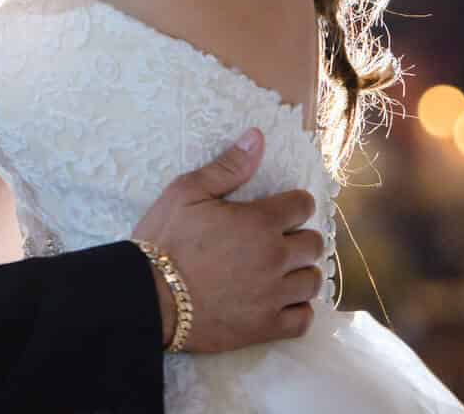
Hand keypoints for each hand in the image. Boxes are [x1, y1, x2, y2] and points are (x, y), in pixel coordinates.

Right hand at [130, 129, 324, 352]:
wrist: (149, 297)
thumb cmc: (166, 240)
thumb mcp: (188, 192)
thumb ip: (228, 166)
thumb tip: (257, 137)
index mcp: (261, 222)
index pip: (303, 205)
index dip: (293, 204)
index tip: (280, 209)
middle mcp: (275, 258)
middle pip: (314, 244)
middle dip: (299, 237)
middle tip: (277, 240)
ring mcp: (274, 295)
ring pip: (313, 281)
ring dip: (301, 272)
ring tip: (281, 271)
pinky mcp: (266, 326)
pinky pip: (304, 319)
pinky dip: (298, 309)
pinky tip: (281, 301)